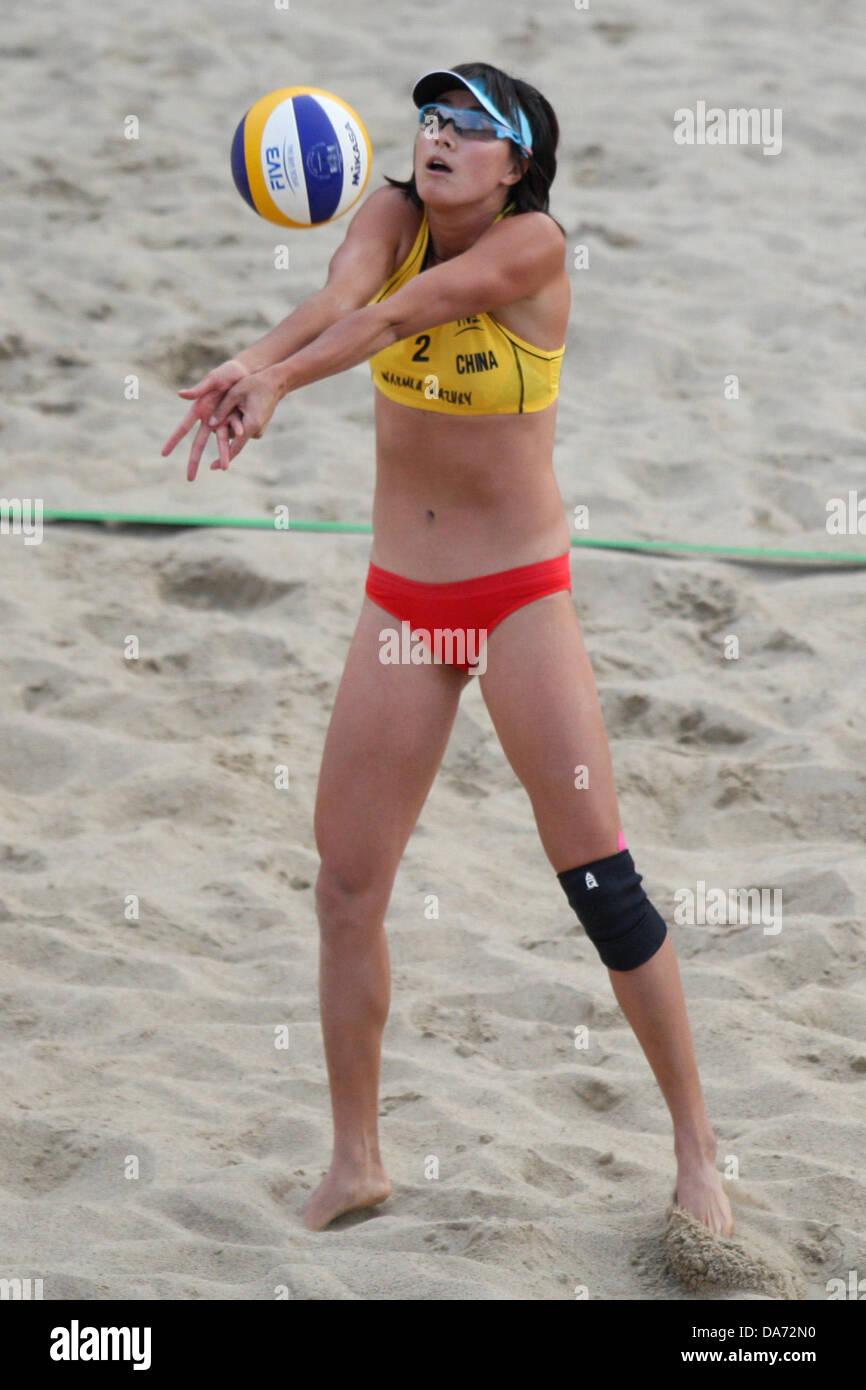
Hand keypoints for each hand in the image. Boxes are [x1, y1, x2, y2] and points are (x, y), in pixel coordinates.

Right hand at [161, 357, 250, 481]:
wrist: (247, 373)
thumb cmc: (226, 374)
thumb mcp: (213, 380)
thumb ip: (198, 389)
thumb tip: (181, 394)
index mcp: (198, 410)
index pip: (182, 429)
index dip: (173, 441)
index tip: (164, 454)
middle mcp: (208, 420)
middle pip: (199, 444)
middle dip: (194, 461)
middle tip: (190, 479)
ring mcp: (222, 422)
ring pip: (220, 442)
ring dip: (222, 455)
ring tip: (225, 468)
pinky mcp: (236, 422)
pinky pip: (235, 432)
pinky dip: (237, 435)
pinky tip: (241, 440)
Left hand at [206, 368, 282, 464]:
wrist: (275, 382)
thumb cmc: (254, 384)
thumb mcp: (234, 394)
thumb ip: (222, 410)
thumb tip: (210, 425)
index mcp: (251, 424)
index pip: (235, 447)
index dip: (223, 458)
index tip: (213, 468)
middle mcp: (256, 431)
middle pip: (233, 439)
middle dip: (224, 435)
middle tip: (216, 445)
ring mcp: (258, 430)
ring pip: (237, 433)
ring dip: (230, 424)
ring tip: (233, 406)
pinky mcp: (258, 427)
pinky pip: (243, 428)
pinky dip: (236, 421)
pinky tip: (239, 406)